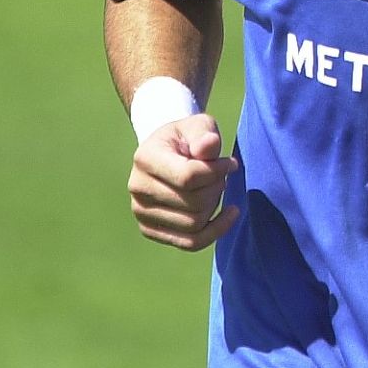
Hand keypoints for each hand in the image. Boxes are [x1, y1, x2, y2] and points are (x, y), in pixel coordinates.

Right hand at [127, 113, 239, 250]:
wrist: (168, 153)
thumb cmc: (188, 138)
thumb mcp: (199, 125)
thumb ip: (205, 133)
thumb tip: (208, 147)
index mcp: (145, 158)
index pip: (189, 176)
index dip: (218, 171)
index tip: (230, 163)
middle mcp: (137, 188)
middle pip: (194, 202)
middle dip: (217, 188)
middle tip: (221, 175)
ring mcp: (141, 212)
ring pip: (194, 224)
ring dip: (215, 206)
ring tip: (214, 187)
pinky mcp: (150, 229)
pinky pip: (189, 242)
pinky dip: (215, 231)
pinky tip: (229, 214)